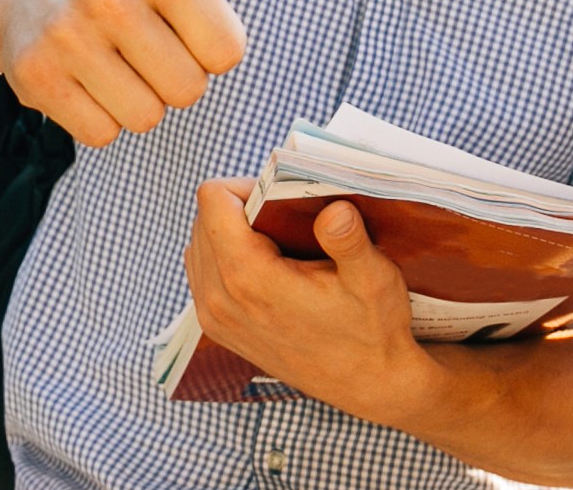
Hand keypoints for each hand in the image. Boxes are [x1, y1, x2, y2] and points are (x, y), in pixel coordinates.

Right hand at [0, 0, 308, 145]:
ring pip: (144, 117)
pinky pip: (101, 133)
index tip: (181, 26)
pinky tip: (84, 81)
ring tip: (114, 64)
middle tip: (144, 48)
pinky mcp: (34, 74)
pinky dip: (99, 119)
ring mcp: (66, 33)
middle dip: (173, 79)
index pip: (228, 53)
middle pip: (187, 90)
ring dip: (136, 102)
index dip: (209, 49)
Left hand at [182, 181, 432, 422]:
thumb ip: (349, 241)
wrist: (367, 385)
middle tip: (285, 219)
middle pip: (203, 220)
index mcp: (249, 279)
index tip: (281, 199)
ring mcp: (214, 319)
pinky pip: (201, 275)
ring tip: (276, 243)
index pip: (212, 201)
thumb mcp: (373, 280)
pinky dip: (225, 259)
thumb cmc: (372, 330)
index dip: (245, 187)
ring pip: (198, 246)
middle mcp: (219, 300)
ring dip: (230, 234)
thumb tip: (333, 208)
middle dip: (239, 209)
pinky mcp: (218, 330)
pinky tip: (265, 267)